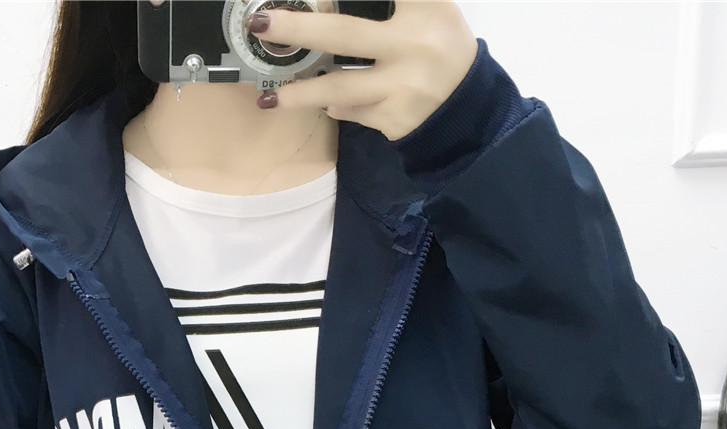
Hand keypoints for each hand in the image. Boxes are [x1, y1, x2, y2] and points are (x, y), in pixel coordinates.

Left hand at [250, 0, 478, 141]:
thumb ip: (392, 0)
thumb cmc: (441, 44)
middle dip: (299, 27)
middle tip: (261, 24)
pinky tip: (321, 102)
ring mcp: (401, 87)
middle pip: (343, 34)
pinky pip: (351, 110)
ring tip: (270, 98)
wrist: (466, 106)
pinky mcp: (393, 119)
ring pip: (338, 87)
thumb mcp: (429, 7)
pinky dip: (333, 104)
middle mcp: (411, 46)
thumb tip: (328, 1)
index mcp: (424, 7)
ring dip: (300, 93)